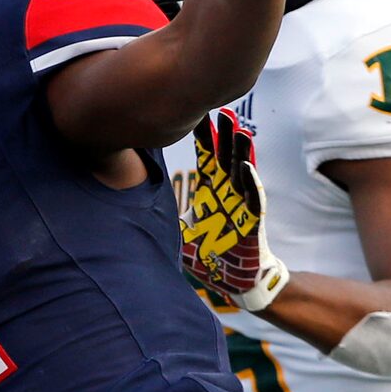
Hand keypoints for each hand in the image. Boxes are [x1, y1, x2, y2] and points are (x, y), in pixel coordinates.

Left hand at [179, 109, 290, 312]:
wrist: (233, 280)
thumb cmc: (209, 254)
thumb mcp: (182, 229)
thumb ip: (169, 212)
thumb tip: (138, 202)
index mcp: (211, 190)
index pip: (207, 157)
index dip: (205, 137)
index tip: (199, 113)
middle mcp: (227, 193)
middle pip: (226, 157)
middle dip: (225, 136)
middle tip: (224, 111)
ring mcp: (241, 205)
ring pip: (242, 173)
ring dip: (241, 153)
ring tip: (240, 131)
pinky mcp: (251, 222)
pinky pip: (252, 199)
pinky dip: (249, 183)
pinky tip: (245, 167)